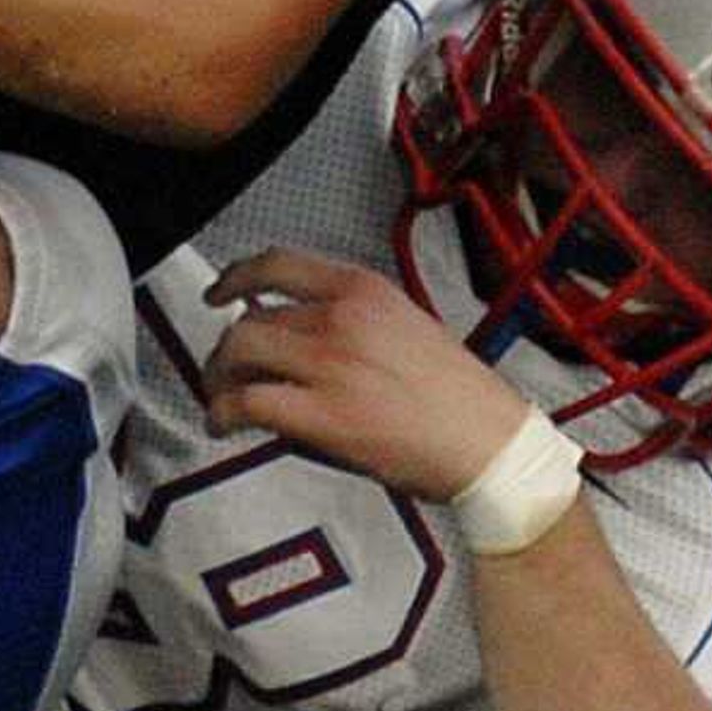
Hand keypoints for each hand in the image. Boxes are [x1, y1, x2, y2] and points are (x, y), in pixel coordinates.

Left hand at [198, 249, 540, 501]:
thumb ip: (354, 319)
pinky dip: (223, 413)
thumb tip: (299, 328)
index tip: (220, 294)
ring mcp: (331, 364)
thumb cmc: (459, 397)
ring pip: (240, 353)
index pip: (277, 264)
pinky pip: (248, 403)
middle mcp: (342, 317)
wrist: (492, 446)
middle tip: (223, 372)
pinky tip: (224, 426)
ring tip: (221, 400)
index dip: (236, 277)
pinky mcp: (324, 414)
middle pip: (251, 318)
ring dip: (219, 378)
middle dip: (226, 349)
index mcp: (365, 290)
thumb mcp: (408, 326)